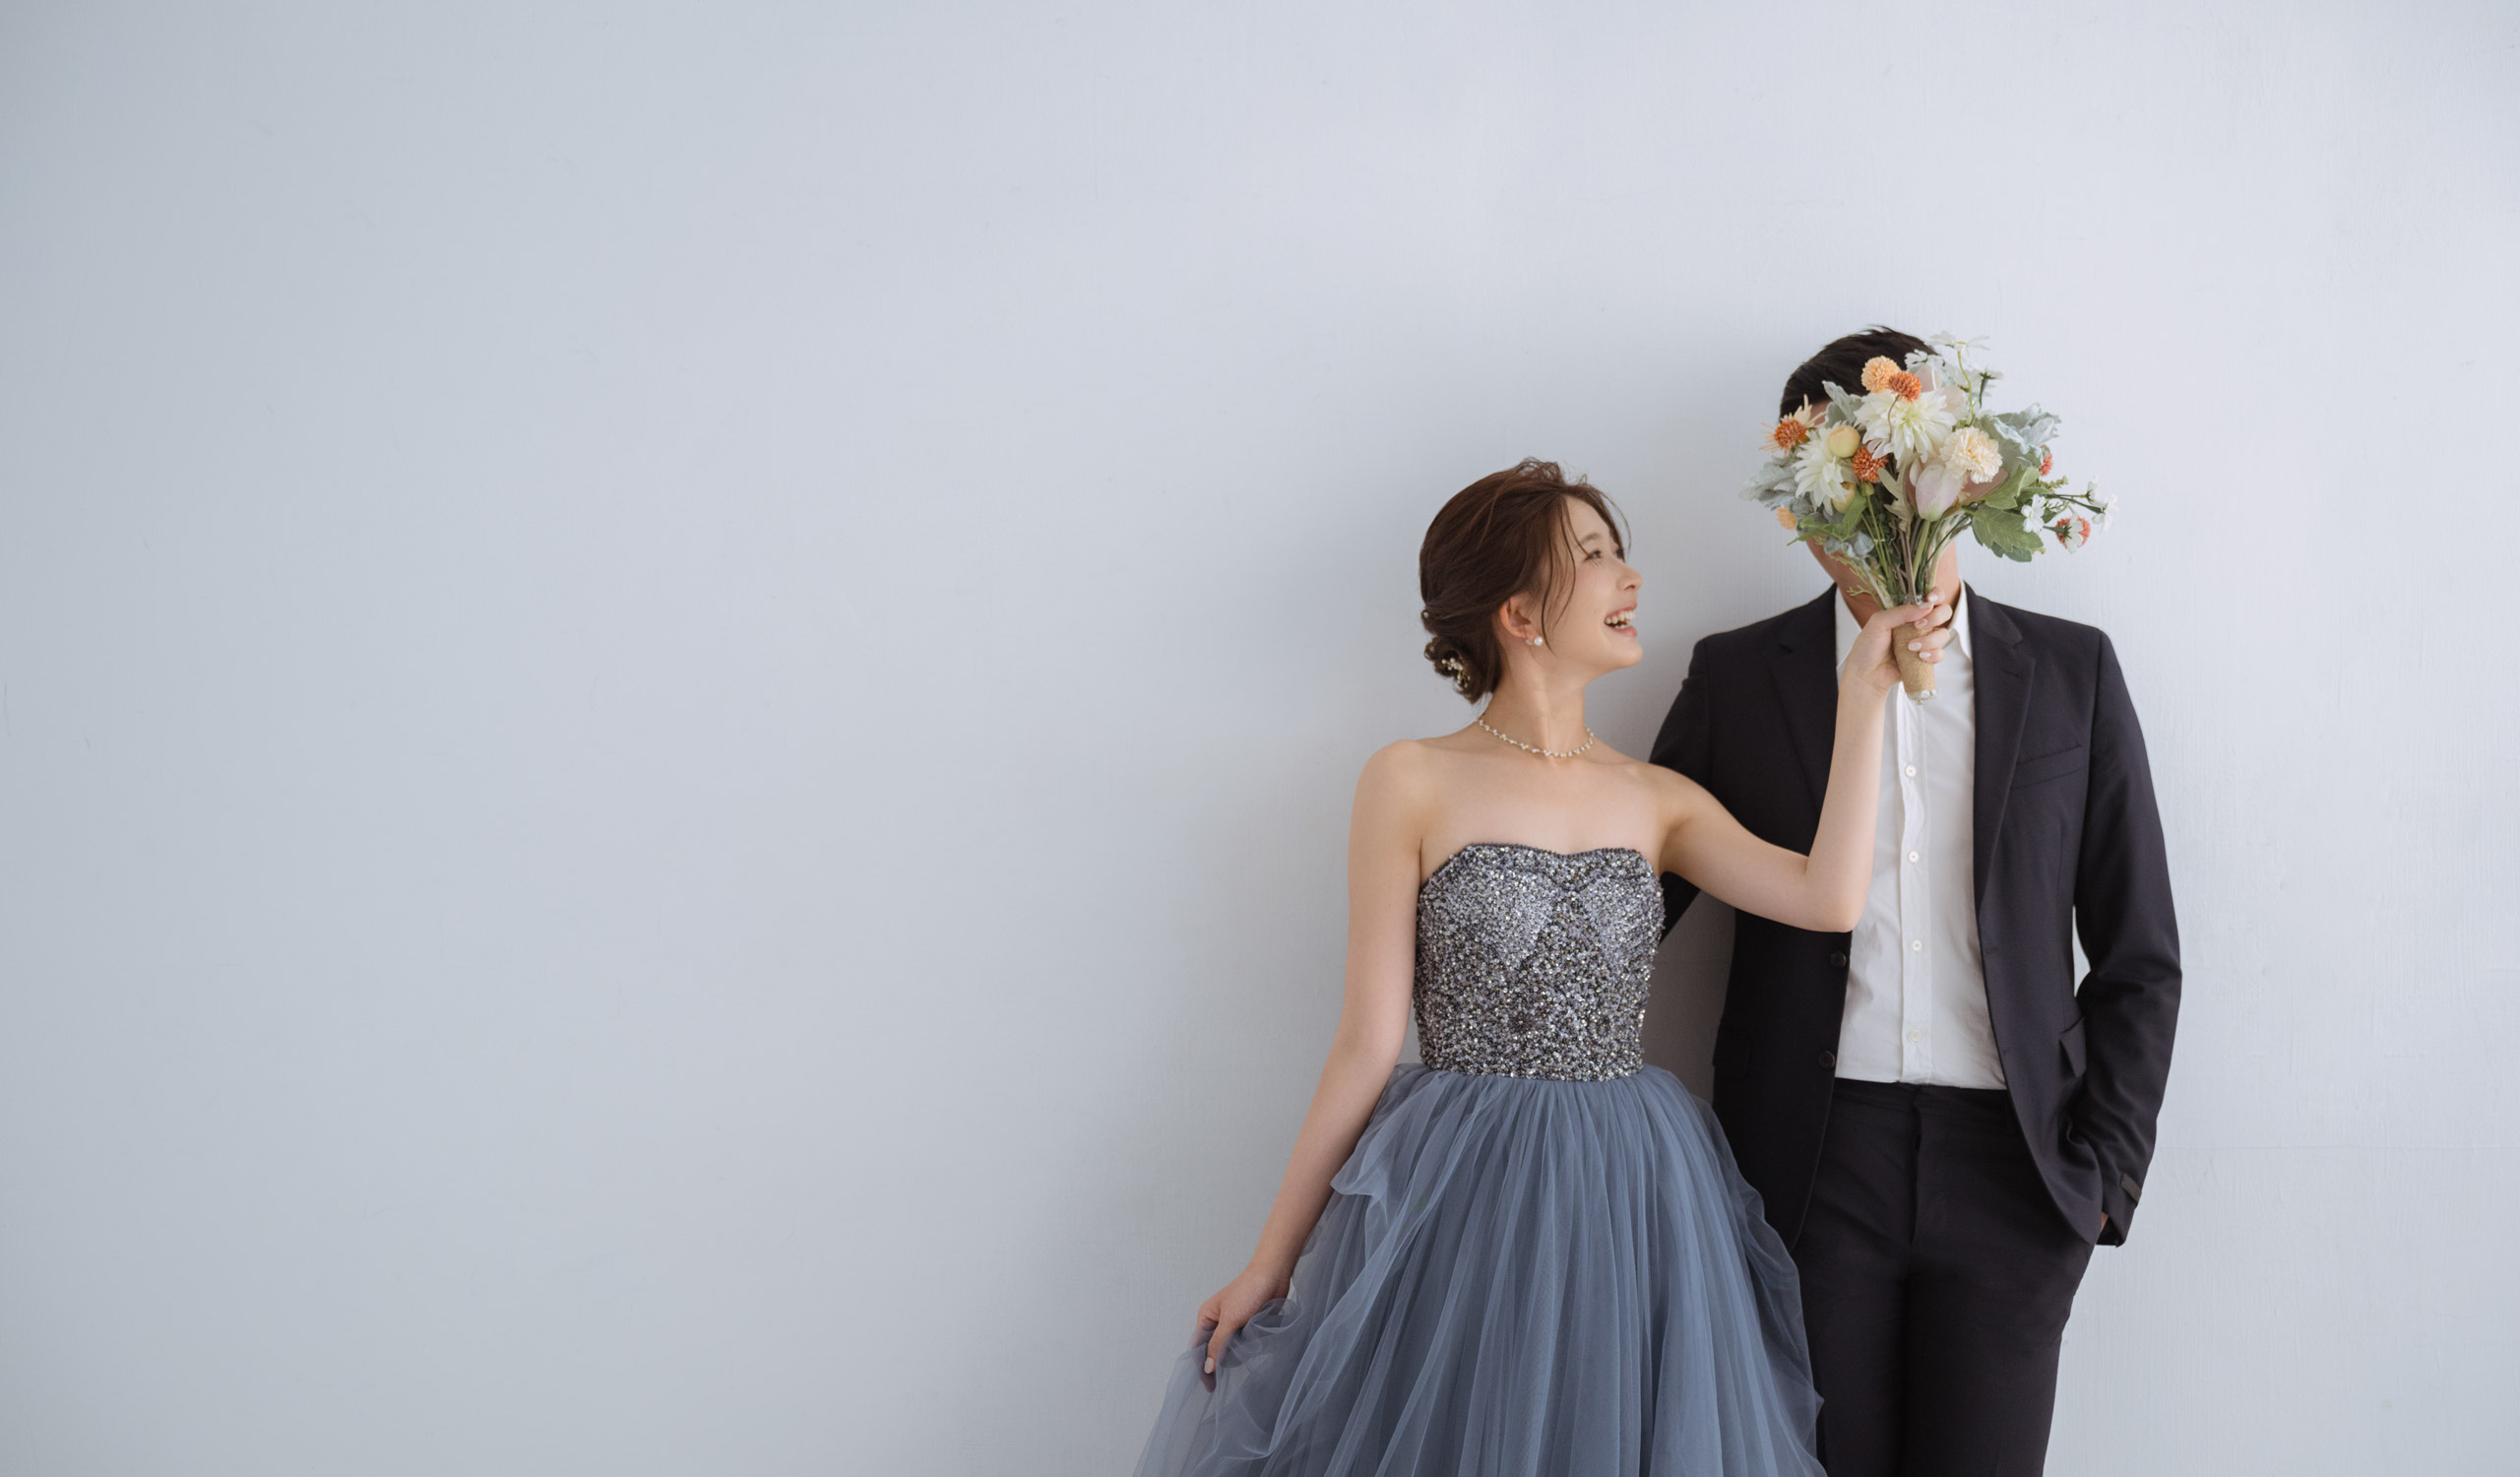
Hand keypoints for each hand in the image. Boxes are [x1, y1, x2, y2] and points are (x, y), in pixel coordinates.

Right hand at [1196, 1263, 1290, 1381]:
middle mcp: (1217, 1322)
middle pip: (1215, 1351)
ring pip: (1231, 1350)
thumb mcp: (1230, 1319)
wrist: (1273, 1276)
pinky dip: (1249, 1347)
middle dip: (1223, 1359)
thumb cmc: (1248, 1291)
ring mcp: (1234, 1325)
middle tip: (1235, 1362)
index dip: (1202, 1367)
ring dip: (1239, 1352)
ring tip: (1248, 1344)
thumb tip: (1207, 1369)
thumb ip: (1218, 1345)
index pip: (1199, 1347)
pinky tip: (1255, 1343)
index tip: (1210, 1386)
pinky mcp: (1248, 1327)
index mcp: (1206, 1317)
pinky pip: (1245, 1345)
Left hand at [1842, 593, 1953, 696]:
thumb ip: (1900, 612)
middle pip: (1944, 612)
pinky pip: (1940, 653)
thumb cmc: (1867, 648)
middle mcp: (1917, 624)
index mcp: (1906, 612)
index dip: (1936, 595)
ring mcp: (1923, 641)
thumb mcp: (1878, 623)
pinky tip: (1920, 657)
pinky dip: (1933, 654)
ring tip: (1912, 647)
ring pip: (1943, 634)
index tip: (1930, 599)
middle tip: (1919, 625)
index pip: (1929, 598)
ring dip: (1931, 639)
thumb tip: (1925, 607)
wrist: (1866, 675)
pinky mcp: (1926, 658)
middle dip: (1937, 616)